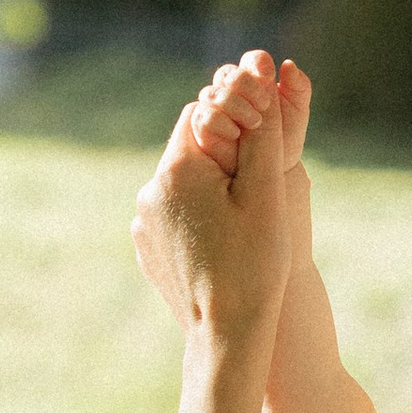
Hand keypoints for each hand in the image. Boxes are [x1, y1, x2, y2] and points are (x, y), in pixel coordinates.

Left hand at [133, 85, 291, 347]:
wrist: (225, 334)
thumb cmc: (254, 263)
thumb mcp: (268, 192)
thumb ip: (262, 133)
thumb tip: (258, 79)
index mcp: (177, 170)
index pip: (201, 112)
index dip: (235, 120)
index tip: (260, 146)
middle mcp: (149, 192)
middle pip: (190, 148)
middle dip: (224, 156)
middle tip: (257, 188)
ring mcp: (143, 223)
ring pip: (182, 183)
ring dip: (210, 188)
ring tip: (242, 223)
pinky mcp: (147, 248)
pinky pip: (174, 215)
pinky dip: (197, 218)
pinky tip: (222, 244)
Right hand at [183, 50, 309, 178]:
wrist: (275, 169)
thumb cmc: (285, 137)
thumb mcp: (297, 110)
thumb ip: (298, 86)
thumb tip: (288, 64)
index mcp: (255, 81)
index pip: (251, 61)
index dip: (257, 62)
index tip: (268, 72)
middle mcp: (231, 91)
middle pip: (228, 73)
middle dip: (245, 84)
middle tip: (264, 103)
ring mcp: (215, 109)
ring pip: (212, 93)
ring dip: (234, 103)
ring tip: (256, 122)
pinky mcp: (203, 129)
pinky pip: (202, 117)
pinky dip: (220, 121)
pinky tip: (237, 132)